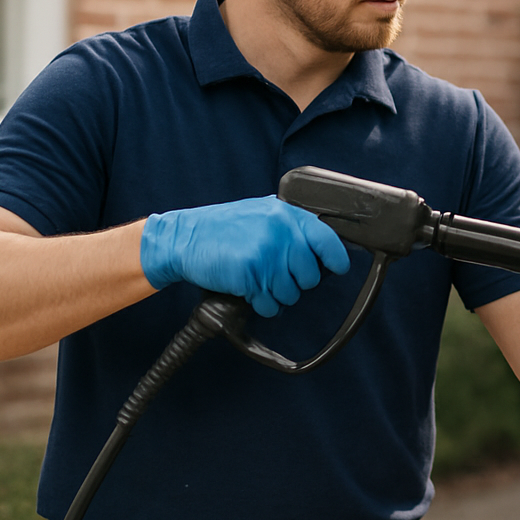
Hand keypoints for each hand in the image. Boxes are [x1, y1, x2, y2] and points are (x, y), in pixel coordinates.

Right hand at [141, 196, 350, 316]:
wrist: (182, 238)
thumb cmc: (221, 229)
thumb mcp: (260, 213)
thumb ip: (288, 226)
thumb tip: (319, 247)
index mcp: (285, 214)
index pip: (326, 239)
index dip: (336, 258)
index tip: (337, 268)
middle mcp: (280, 232)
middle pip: (311, 275)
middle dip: (298, 283)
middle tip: (277, 276)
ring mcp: (265, 254)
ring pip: (292, 294)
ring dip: (278, 296)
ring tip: (259, 282)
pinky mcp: (250, 276)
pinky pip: (271, 305)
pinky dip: (263, 306)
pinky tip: (250, 293)